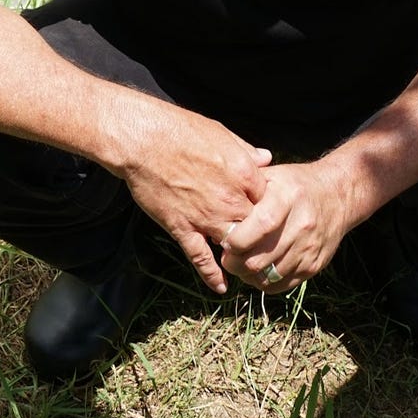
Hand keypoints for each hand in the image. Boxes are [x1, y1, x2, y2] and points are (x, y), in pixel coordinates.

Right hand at [118, 103, 270, 291]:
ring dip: (243, 259)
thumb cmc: (182, 130)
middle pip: (258, 229)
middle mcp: (231, 200)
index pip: (271, 202)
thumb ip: (247, 151)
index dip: (273, 211)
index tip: (272, 218)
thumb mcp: (222, 134)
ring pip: (235, 247)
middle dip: (263, 239)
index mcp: (245, 175)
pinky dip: (212, 275)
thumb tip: (267, 159)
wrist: (144, 140)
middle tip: (267, 250)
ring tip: (250, 271)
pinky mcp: (182, 228)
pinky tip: (221, 288)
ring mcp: (206, 217)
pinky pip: (201, 258)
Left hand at [221, 163, 351, 292]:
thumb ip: (245, 192)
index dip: (236, 239)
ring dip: (247, 273)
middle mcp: (302, 224)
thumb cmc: (295, 185)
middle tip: (227, 254)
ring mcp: (309, 249)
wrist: (337, 196)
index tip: (225, 239)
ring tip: (241, 261)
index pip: (259, 226)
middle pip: (259, 258)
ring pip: (267, 276)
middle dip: (234, 262)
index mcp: (288, 197)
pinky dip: (263, 282)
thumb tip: (218, 217)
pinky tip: (257, 269)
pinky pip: (280, 285)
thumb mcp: (272, 176)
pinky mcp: (313, 266)